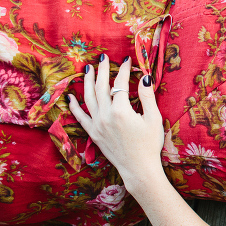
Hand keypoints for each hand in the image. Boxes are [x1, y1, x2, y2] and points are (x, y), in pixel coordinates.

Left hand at [68, 55, 164, 192]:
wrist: (138, 168)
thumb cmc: (150, 144)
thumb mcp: (154, 119)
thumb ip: (147, 97)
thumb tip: (144, 77)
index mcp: (121, 110)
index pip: (120, 83)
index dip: (124, 70)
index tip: (127, 60)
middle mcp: (105, 115)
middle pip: (101, 87)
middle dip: (102, 70)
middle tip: (103, 57)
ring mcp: (97, 124)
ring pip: (88, 98)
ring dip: (88, 82)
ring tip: (88, 69)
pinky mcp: (93, 133)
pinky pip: (80, 116)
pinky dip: (74, 105)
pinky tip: (71, 96)